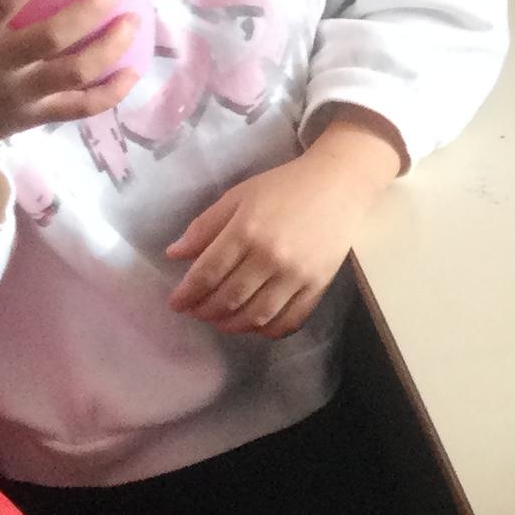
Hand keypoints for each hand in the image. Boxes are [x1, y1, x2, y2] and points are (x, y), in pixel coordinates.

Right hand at [0, 0, 143, 223]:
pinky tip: (134, 71)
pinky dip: (112, 93)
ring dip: (110, 47)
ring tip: (133, 22)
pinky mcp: (37, 117)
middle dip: (88, 10)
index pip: (0, 3)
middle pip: (50, 38)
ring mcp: (20, 95)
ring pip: (74, 73)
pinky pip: (81, 108)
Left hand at [164, 113, 405, 336]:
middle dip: (205, 311)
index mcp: (246, 230)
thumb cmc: (284, 186)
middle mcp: (271, 257)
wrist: (339, 184)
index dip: (186, 294)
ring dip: (232, 325)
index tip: (176, 303)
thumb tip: (175, 254)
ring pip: (257, 315)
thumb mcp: (238, 196)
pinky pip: (290, 320)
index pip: (207, 274)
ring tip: (220, 320)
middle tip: (196, 311)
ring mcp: (297, 274)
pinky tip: (256, 324)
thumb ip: (205, 226)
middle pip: (229, 299)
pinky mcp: (318, 285)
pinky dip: (269, 330)